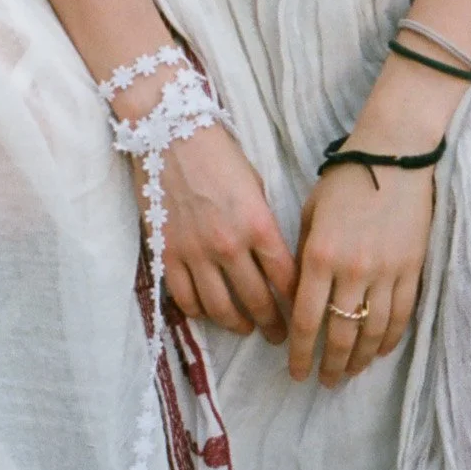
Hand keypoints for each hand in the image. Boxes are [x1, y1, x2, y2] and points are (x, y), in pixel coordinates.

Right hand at [133, 124, 295, 343]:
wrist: (167, 133)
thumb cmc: (218, 154)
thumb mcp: (255, 185)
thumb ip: (264, 225)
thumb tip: (274, 259)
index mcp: (258, 224)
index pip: (286, 278)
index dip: (297, 302)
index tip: (303, 313)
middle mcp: (229, 244)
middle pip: (257, 300)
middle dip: (273, 324)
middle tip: (280, 336)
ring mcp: (195, 252)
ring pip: (221, 308)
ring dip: (238, 324)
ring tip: (246, 329)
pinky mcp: (167, 254)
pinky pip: (185, 298)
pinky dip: (199, 312)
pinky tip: (209, 313)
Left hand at [289, 156, 434, 386]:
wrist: (393, 156)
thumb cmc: (345, 180)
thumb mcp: (311, 214)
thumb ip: (304, 257)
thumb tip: (300, 296)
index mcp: (319, 256)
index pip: (306, 319)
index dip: (300, 352)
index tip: (296, 371)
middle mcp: (351, 271)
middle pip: (340, 334)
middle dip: (330, 365)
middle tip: (324, 383)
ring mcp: (386, 272)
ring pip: (372, 332)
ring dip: (359, 360)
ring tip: (349, 374)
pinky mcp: (412, 269)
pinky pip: (400, 316)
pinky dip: (389, 340)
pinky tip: (378, 353)